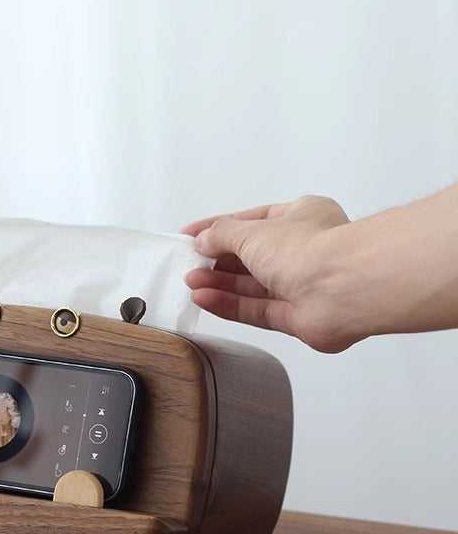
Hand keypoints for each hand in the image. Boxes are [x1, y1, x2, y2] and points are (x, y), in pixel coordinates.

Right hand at [184, 195, 355, 352]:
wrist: (342, 290)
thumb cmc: (312, 250)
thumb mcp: (253, 231)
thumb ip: (223, 234)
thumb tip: (204, 238)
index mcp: (301, 217)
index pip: (252, 220)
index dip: (219, 227)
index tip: (192, 234)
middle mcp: (303, 251)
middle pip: (251, 256)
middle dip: (218, 260)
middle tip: (191, 262)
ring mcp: (301, 285)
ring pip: (252, 286)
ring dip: (220, 283)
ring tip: (192, 281)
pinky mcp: (297, 317)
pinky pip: (256, 310)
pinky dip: (229, 305)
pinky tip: (205, 298)